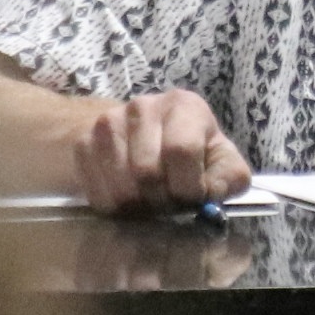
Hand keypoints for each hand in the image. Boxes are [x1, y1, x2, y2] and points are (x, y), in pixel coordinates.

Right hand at [69, 89, 255, 214]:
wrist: (146, 136)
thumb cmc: (193, 151)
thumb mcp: (222, 160)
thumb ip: (229, 178)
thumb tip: (212, 195)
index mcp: (184, 106)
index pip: (181, 151)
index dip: (188, 187)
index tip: (191, 199)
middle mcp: (143, 106)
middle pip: (147, 172)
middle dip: (162, 201)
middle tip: (169, 205)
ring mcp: (109, 123)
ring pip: (121, 188)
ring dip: (139, 208)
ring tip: (151, 202)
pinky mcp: (85, 143)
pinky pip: (98, 194)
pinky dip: (116, 209)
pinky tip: (130, 200)